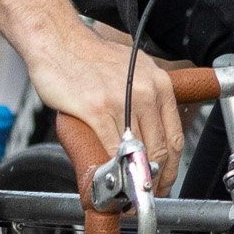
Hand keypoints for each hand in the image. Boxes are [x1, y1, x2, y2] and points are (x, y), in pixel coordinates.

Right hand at [24, 13, 182, 195]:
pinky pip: (110, 147)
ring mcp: (120, 101)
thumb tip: (148, 134)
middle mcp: (145, 92)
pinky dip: (112, 167)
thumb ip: (144, 101)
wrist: (58, 42)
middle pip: (160, 148)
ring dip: (135, 177)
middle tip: (147, 192)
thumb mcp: (133, 72)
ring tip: (129, 191)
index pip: (175, 136)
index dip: (172, 166)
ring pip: (137, 151)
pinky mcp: (95, 109)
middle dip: (155, 177)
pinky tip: (110, 176)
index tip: (165, 180)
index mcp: (158, 85)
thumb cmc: (90, 57)